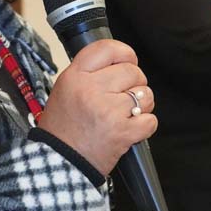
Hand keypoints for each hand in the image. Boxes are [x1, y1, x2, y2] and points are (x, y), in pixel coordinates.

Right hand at [37, 40, 157, 175]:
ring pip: (145, 95)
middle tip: (124, 96)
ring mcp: (108, 111)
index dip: (124, 52)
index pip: (107, 49)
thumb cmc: (61, 129)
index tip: (128, 59)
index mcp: (75, 77)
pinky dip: (145, 126)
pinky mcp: (123, 132)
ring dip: (142, 105)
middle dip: (135, 83)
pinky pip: (150, 120)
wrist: (59, 161)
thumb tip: (118, 63)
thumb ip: (88, 74)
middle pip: (132, 71)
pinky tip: (130, 128)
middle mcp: (92, 90)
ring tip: (127, 114)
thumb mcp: (63, 90)